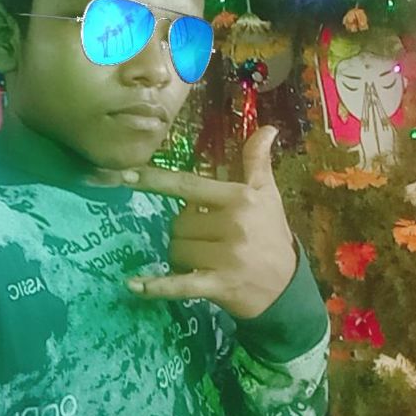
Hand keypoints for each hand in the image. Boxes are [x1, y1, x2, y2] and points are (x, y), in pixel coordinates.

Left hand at [121, 125, 296, 318]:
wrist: (288, 285)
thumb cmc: (271, 233)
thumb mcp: (267, 195)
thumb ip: (257, 161)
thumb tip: (267, 128)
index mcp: (239, 198)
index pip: (188, 185)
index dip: (155, 181)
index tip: (126, 175)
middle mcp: (233, 225)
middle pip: (178, 224)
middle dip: (183, 231)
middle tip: (204, 239)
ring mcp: (226, 257)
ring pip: (176, 251)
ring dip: (180, 257)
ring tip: (202, 260)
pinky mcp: (220, 285)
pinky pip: (179, 284)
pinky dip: (156, 287)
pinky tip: (133, 286)